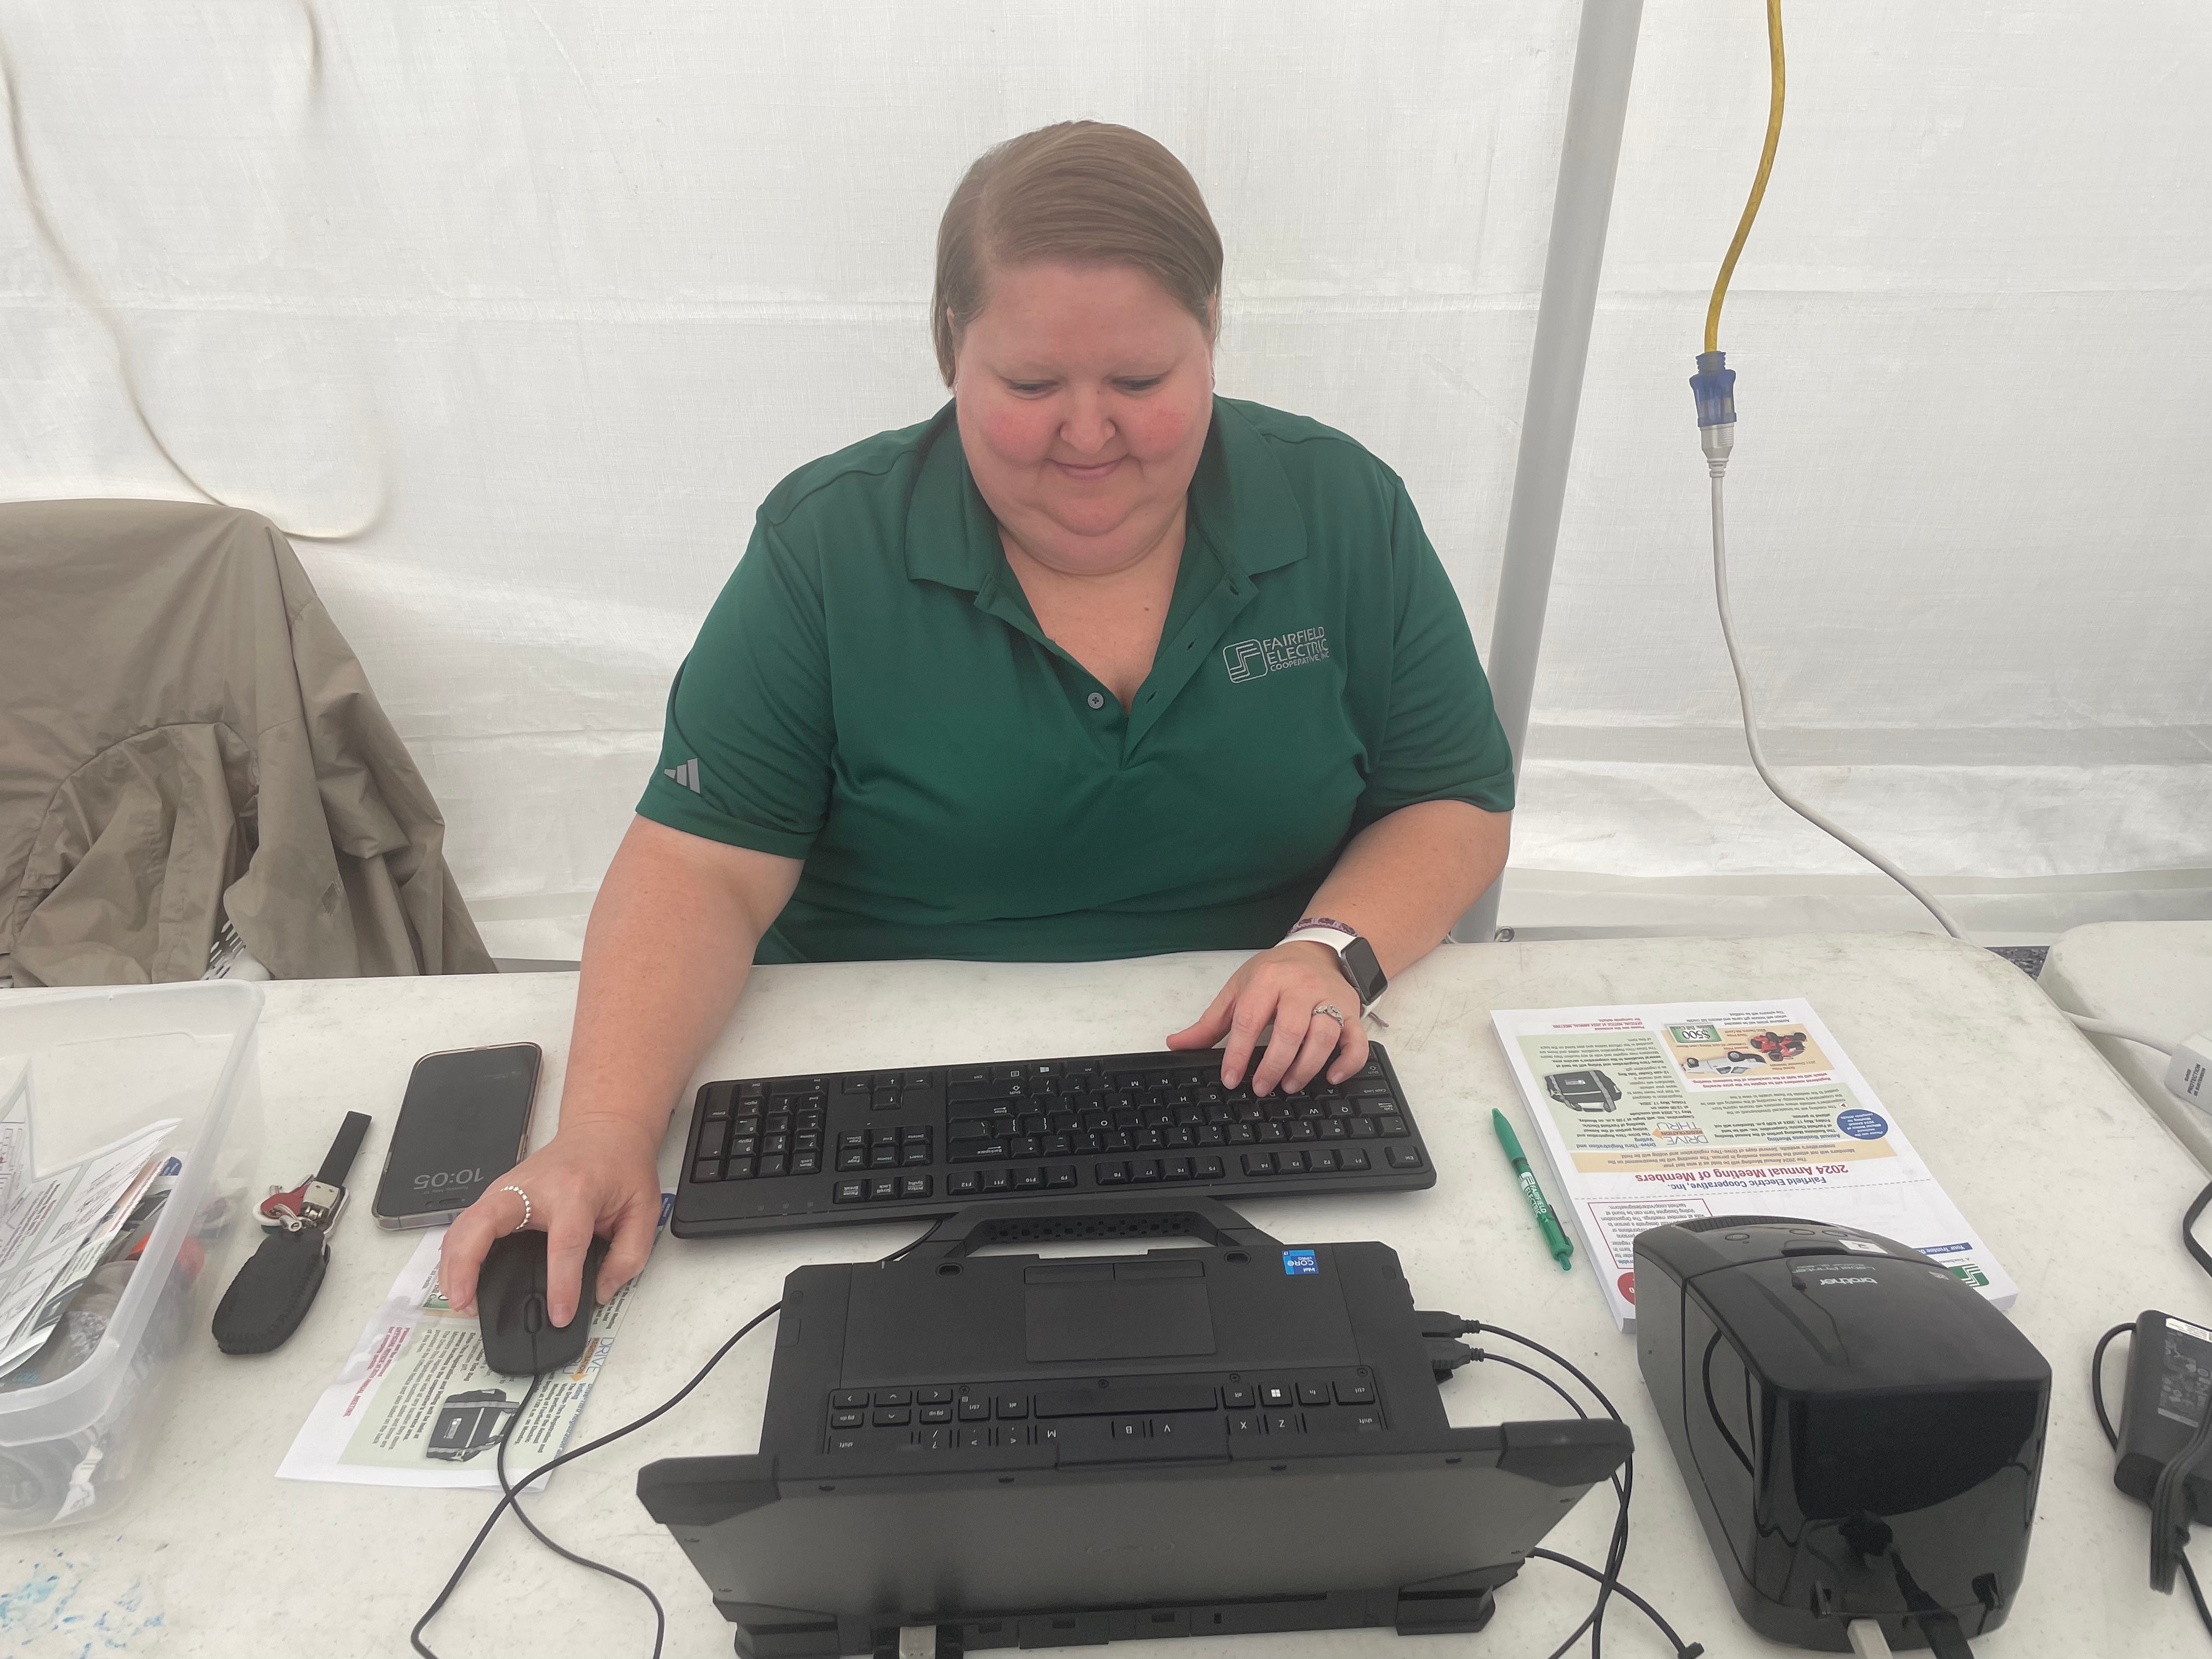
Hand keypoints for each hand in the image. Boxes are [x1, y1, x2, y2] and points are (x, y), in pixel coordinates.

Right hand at [438, 1116, 661, 1327]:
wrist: (605, 1130)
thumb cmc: (621, 1166)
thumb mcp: (642, 1210)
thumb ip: (627, 1256)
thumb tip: (601, 1292)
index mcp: (576, 1192)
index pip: (564, 1244)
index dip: (561, 1284)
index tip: (559, 1315)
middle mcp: (534, 1187)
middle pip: (485, 1222)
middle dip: (467, 1265)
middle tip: (467, 1302)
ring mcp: (510, 1187)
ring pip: (465, 1223)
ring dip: (453, 1263)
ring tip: (460, 1299)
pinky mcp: (498, 1194)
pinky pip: (468, 1224)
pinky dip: (456, 1252)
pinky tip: (458, 1278)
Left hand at [1165, 942, 1367, 1094]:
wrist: (1317, 952)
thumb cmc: (1274, 974)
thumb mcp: (1238, 990)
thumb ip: (1210, 1022)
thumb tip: (1176, 1044)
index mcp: (1268, 979)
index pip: (1250, 1020)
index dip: (1238, 1053)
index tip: (1231, 1079)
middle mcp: (1301, 987)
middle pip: (1290, 1030)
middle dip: (1273, 1065)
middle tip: (1261, 1088)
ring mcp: (1331, 999)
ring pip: (1324, 1035)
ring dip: (1307, 1066)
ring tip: (1290, 1085)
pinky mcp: (1353, 1013)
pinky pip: (1357, 1040)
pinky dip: (1348, 1062)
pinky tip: (1332, 1078)